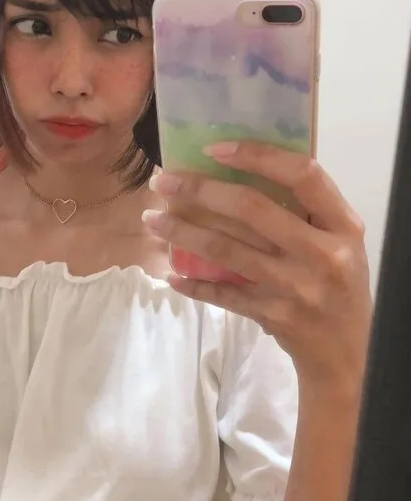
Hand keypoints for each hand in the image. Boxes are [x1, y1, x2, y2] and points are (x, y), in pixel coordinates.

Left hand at [144, 141, 371, 388]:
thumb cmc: (338, 282)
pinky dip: (194, 284)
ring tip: (153, 220)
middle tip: (163, 182)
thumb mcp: (338, 241)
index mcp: (342, 225)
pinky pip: (223, 293)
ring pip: (226, 250)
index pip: (302, 175)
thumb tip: (241, 171)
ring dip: (182, 232)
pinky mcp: (273, 314)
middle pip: (251, 208)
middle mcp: (321, 253)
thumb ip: (304, 210)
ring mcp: (295, 286)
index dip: (257, 156)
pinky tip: (172, 275)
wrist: (346, 351)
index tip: (213, 149)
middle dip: (200, 191)